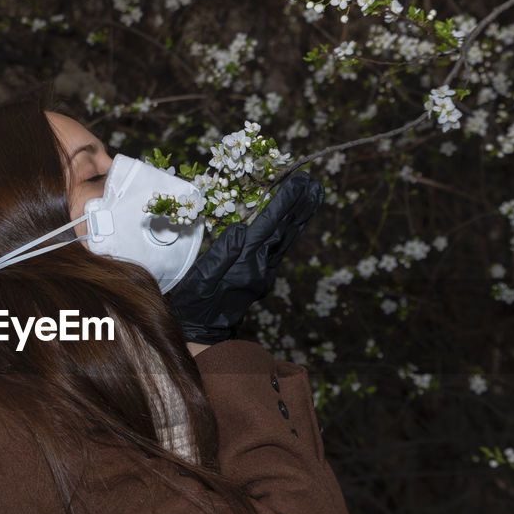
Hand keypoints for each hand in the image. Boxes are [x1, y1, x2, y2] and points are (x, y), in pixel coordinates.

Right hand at [168, 172, 323, 344]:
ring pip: (287, 239)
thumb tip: (241, 227)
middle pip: (286, 231)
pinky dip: (291, 229)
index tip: (299, 181)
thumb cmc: (196, 302)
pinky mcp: (263, 277)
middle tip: (316, 183)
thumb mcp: (202, 277)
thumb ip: (223, 252)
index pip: (268, 225)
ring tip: (314, 195)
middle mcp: (262, 268)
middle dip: (301, 205)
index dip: (284, 202)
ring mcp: (265, 274)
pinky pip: (281, 247)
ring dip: (301, 216)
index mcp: (247, 264)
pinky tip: (294, 219)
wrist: (204, 331)